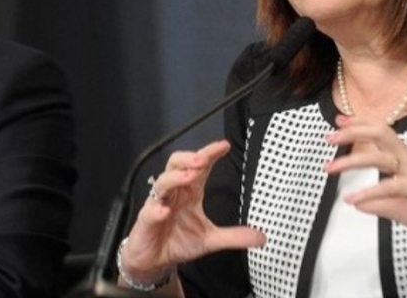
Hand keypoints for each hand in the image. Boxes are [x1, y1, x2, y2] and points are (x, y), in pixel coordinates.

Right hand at [120, 140, 265, 281]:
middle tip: (203, 159)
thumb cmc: (179, 241)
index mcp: (189, 193)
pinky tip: (165, 211)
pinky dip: (156, 210)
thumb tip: (261, 238)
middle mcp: (174, 194)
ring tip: (188, 176)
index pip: (200, 167)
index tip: (224, 145)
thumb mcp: (210, 239)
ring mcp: (158, 205)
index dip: (210, 154)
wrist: (155, 261)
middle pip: (176, 164)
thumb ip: (234, 236)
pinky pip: (149, 212)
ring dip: (175, 177)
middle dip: (188, 159)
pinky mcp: (145, 221)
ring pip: (162, 182)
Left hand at [324, 114, 406, 240]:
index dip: (360, 123)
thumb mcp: (401, 208)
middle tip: (328, 136)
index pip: (382, 131)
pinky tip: (352, 199)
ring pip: (379, 157)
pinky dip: (368, 192)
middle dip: (352, 131)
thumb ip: (379, 203)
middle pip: (380, 133)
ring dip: (351, 160)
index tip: (339, 121)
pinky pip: (389, 186)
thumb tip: (356, 204)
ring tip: (330, 167)